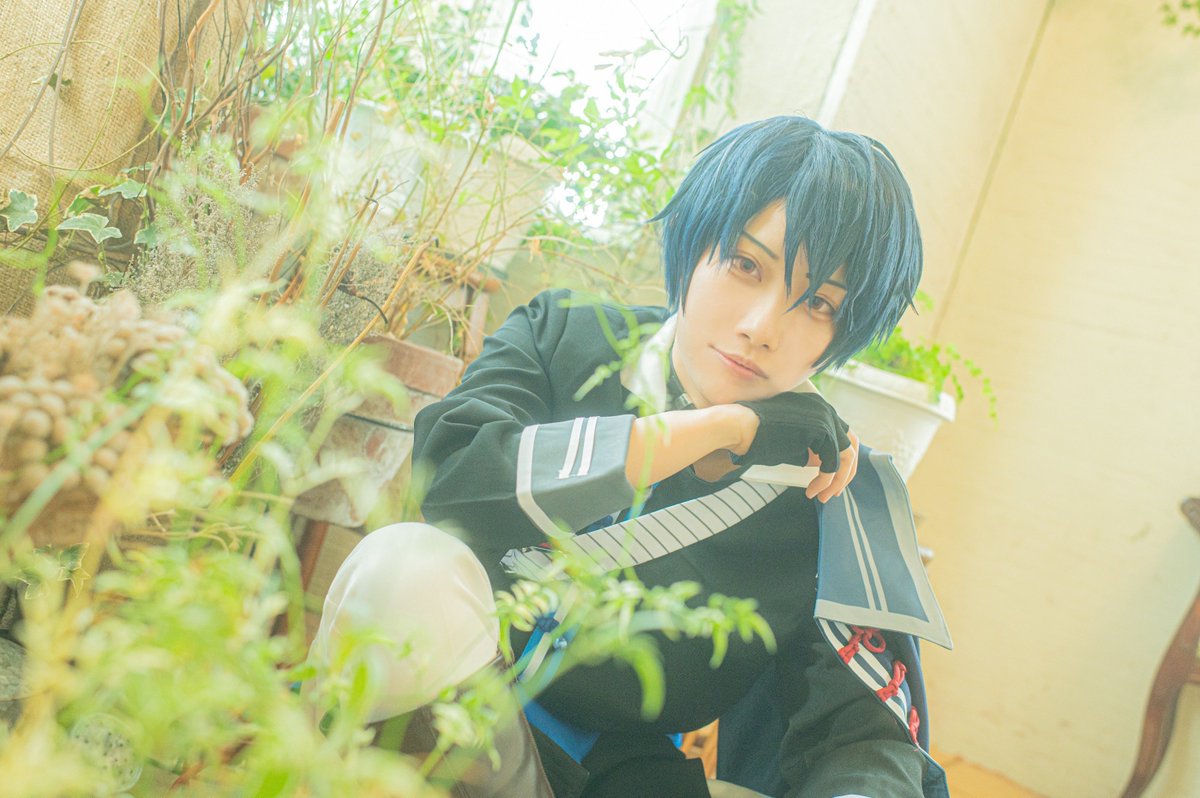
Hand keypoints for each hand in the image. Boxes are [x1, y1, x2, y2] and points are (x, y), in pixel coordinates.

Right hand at [733, 393, 858, 501]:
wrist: (741, 427)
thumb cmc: (757, 437)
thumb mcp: (791, 442)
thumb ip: (810, 448)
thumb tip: (822, 465)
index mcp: (817, 407)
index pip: (841, 436)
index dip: (838, 461)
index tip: (829, 481)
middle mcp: (825, 409)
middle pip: (851, 444)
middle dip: (846, 472)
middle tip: (834, 492)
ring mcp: (826, 418)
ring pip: (846, 456)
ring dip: (837, 480)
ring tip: (822, 497)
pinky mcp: (822, 431)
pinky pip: (833, 463)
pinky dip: (826, 481)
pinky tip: (812, 491)